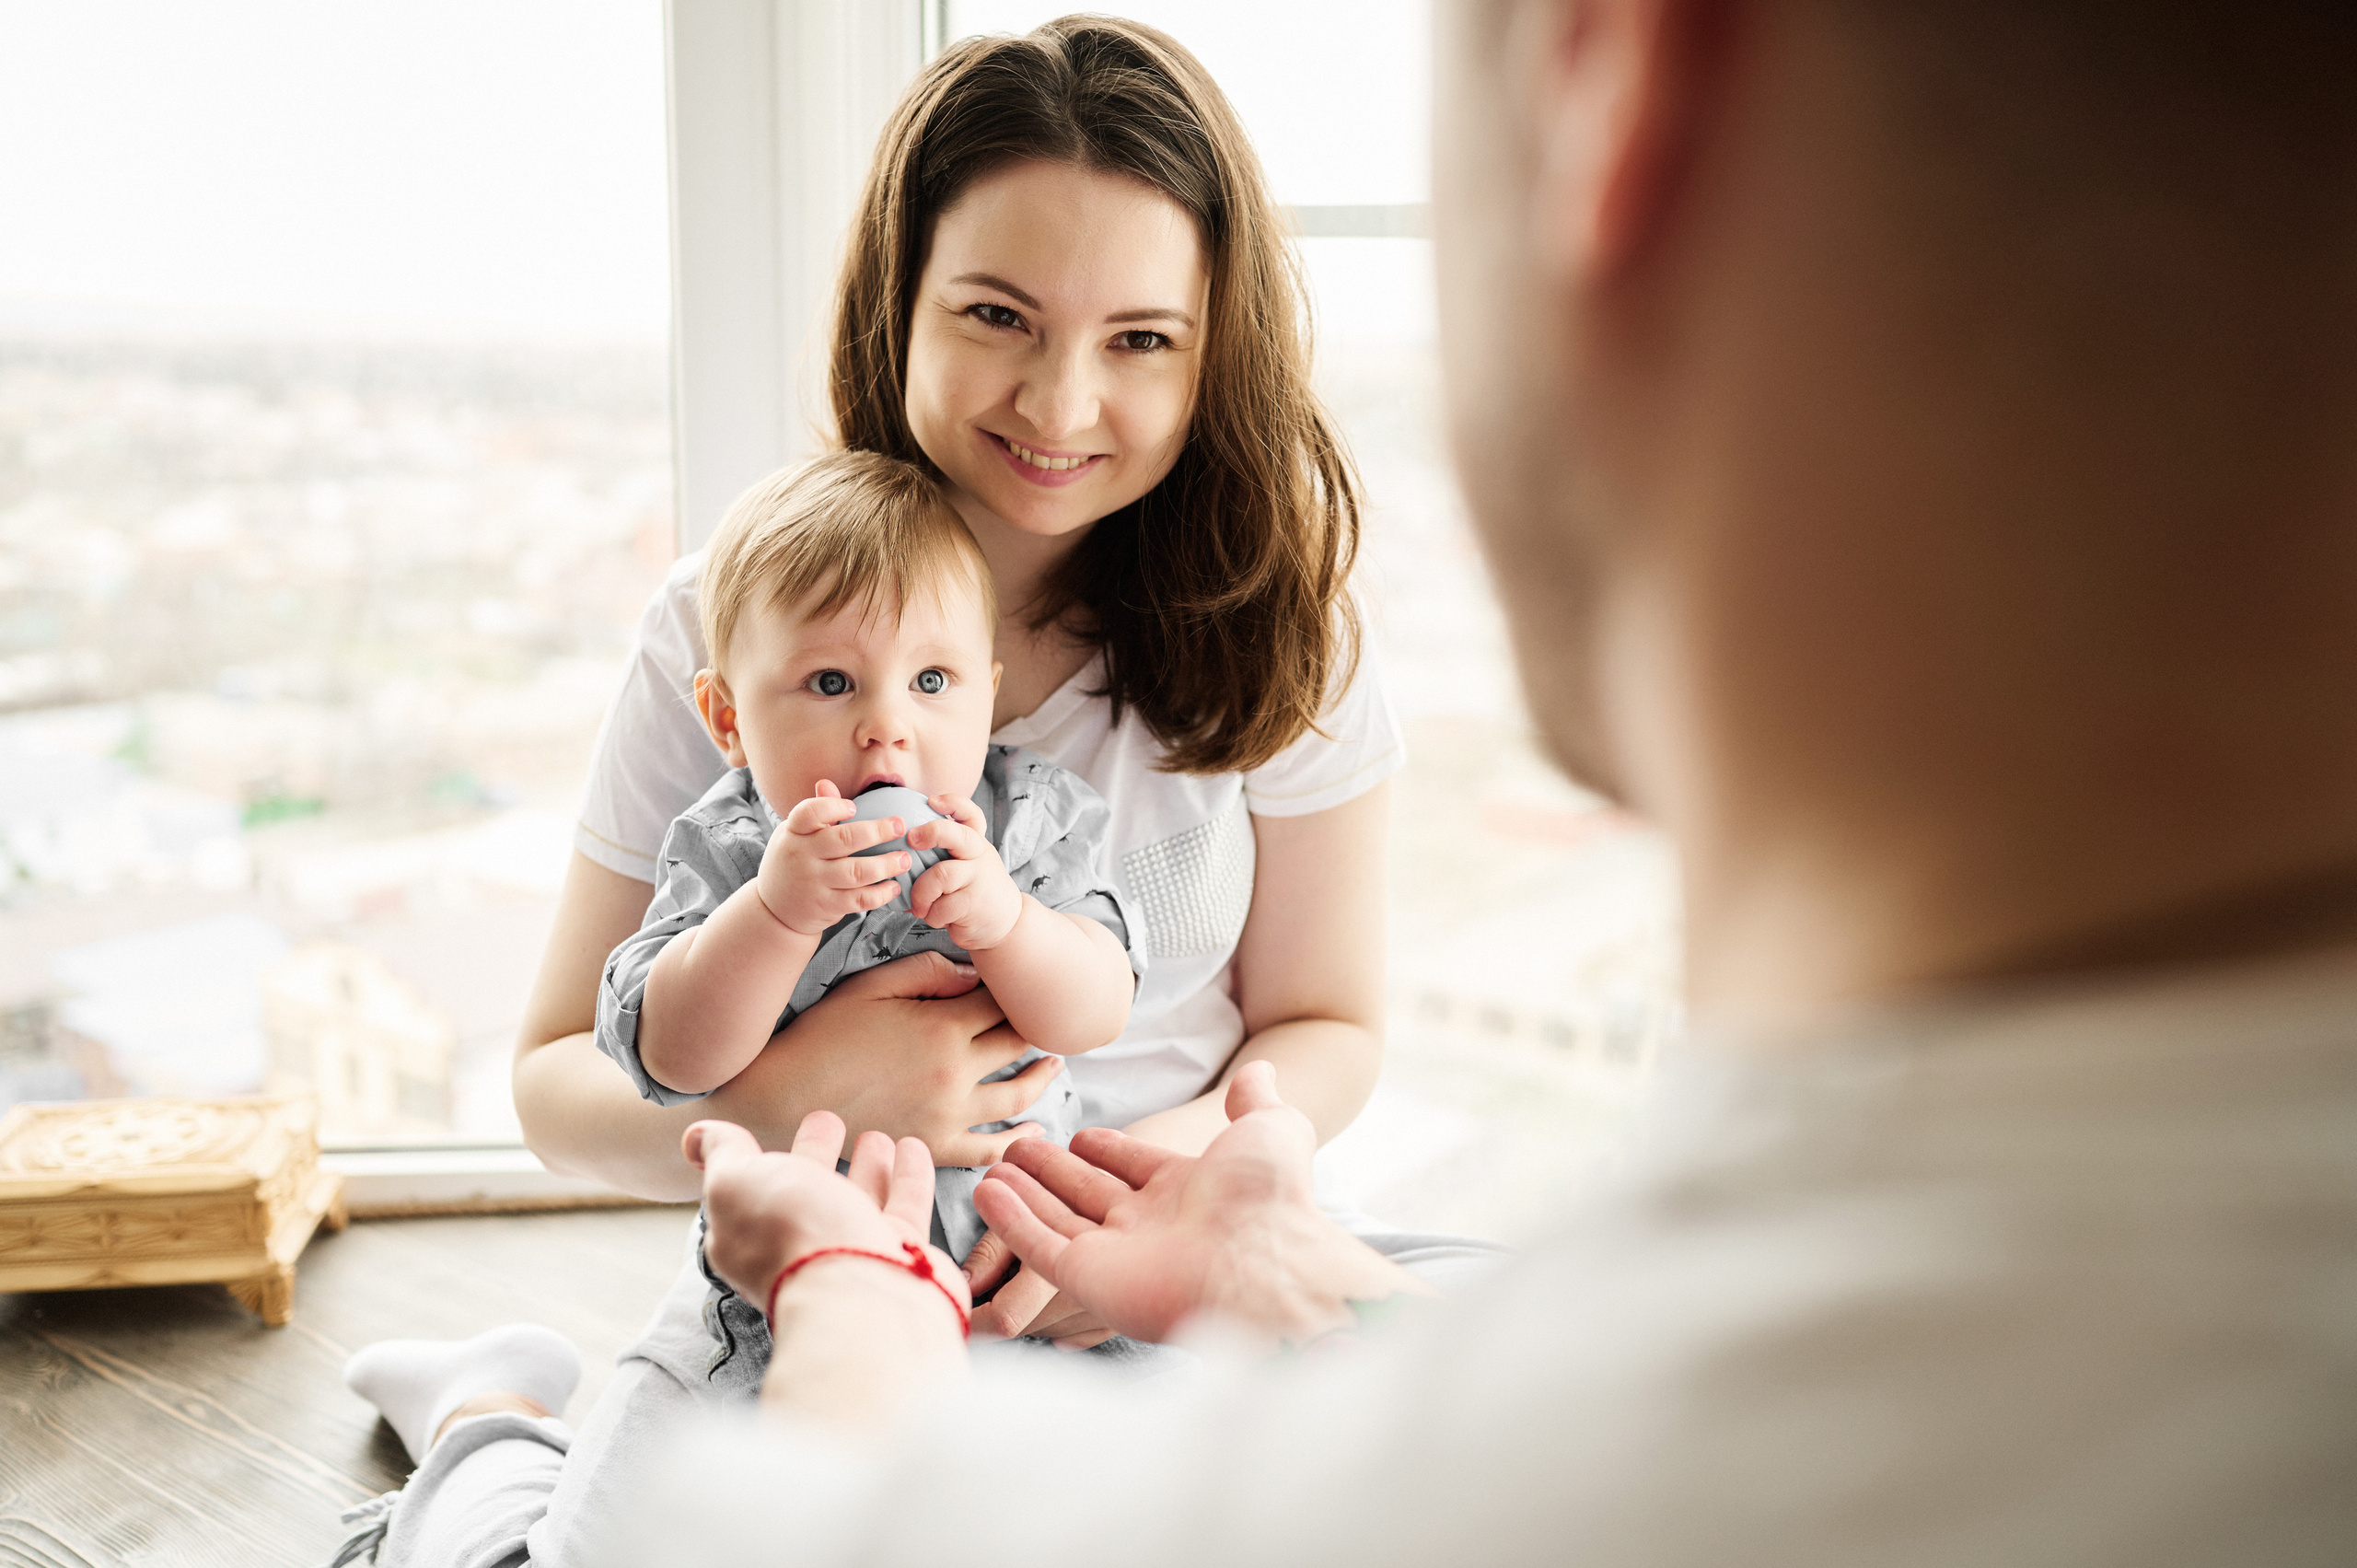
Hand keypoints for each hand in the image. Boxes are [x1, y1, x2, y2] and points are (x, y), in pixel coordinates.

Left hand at [685, 1112, 967, 1324]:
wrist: (863, 1296)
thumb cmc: (792, 1237)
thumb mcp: (736, 1181)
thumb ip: (721, 1153)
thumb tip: (694, 1137)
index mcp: (752, 1233)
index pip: (750, 1190)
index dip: (756, 1158)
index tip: (768, 1129)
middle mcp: (800, 1245)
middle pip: (807, 1192)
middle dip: (815, 1154)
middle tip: (829, 1120)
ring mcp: (851, 1252)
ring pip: (858, 1198)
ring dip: (867, 1166)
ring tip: (877, 1135)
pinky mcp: (899, 1255)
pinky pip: (904, 1206)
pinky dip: (908, 1176)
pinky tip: (912, 1148)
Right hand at [702, 951, 1062, 1165]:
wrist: (783, 1097)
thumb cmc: (822, 1035)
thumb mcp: (871, 985)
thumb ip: (927, 972)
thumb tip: (974, 976)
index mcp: (942, 1026)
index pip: (1000, 1002)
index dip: (1012, 990)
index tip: (1019, 984)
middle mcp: (956, 1071)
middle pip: (1017, 1043)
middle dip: (1034, 1028)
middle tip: (1050, 1020)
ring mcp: (950, 1114)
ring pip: (1017, 1094)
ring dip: (1042, 1077)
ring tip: (1054, 1064)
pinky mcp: (936, 1147)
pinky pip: (991, 1147)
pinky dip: (1018, 1140)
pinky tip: (1032, 1130)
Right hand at [756, 780, 911, 935]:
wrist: (774, 911)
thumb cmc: (793, 863)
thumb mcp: (795, 836)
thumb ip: (815, 814)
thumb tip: (826, 783)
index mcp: (793, 833)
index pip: (809, 813)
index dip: (832, 806)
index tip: (854, 807)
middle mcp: (802, 856)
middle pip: (843, 839)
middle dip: (877, 831)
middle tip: (900, 826)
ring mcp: (813, 882)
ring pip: (856, 872)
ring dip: (886, 865)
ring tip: (905, 859)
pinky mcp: (825, 906)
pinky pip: (858, 899)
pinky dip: (880, 894)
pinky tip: (894, 886)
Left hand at [906, 793, 1021, 948]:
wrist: (1007, 923)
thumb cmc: (975, 892)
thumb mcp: (968, 866)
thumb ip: (946, 855)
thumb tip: (901, 849)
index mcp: (975, 843)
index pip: (969, 814)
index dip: (952, 802)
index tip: (932, 800)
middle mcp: (979, 855)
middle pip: (956, 835)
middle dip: (931, 833)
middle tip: (912, 839)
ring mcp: (979, 877)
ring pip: (940, 875)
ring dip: (921, 893)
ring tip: (919, 906)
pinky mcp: (975, 902)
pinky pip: (942, 905)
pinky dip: (931, 915)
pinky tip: (936, 917)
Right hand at [974, 1062, 1423, 1347]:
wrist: (1265, 1262)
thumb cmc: (1271, 1197)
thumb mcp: (1271, 1129)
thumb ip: (1256, 1101)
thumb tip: (1261, 1070)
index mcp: (1188, 1193)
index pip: (1135, 1168)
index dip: (1108, 1152)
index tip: (1080, 1137)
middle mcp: (1150, 1227)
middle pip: (1088, 1192)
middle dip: (1052, 1170)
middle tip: (1019, 1146)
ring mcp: (1118, 1255)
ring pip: (1057, 1218)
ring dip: (1024, 1193)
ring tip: (991, 1165)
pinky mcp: (1089, 1279)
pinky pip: (1041, 1245)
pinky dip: (1012, 1220)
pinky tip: (987, 1190)